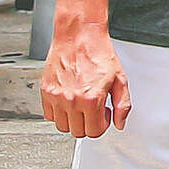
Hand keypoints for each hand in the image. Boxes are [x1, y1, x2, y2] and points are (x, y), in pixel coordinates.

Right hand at [42, 18, 130, 137]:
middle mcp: (71, 99)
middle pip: (78, 132)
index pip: (94, 131)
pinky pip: (49, 115)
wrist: (79, 36)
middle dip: (88, 124)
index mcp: (91, 99)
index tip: (103, 115)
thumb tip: (120, 123)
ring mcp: (56, 96)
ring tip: (81, 106)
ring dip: (73, 120)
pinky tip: (69, 102)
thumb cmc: (98, 54)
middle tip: (93, 109)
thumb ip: (123, 105)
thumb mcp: (120, 80)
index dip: (102, 125)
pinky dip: (59, 113)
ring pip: (63, 126)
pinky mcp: (46, 91)